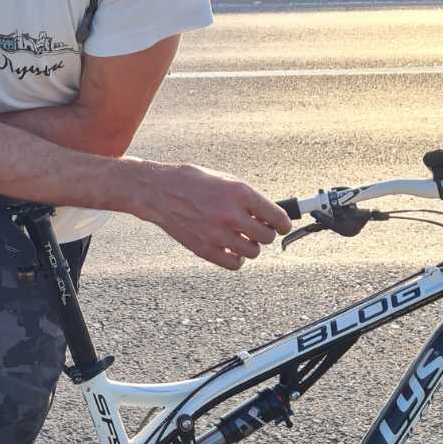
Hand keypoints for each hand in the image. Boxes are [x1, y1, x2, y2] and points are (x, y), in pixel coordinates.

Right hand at [140, 164, 292, 270]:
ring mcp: (218, 234)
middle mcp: (231, 215)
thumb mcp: (225, 179)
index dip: (283, 223)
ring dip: (251, 246)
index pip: (277, 217)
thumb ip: (247, 197)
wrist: (158, 191)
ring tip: (241, 237)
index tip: (283, 225)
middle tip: (258, 228)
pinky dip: (237, 259)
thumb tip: (266, 212)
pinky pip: (234, 264)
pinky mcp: (205, 249)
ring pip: (253, 252)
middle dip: (266, 233)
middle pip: (267, 237)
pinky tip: (231, 249)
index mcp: (240, 193)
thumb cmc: (190, 181)